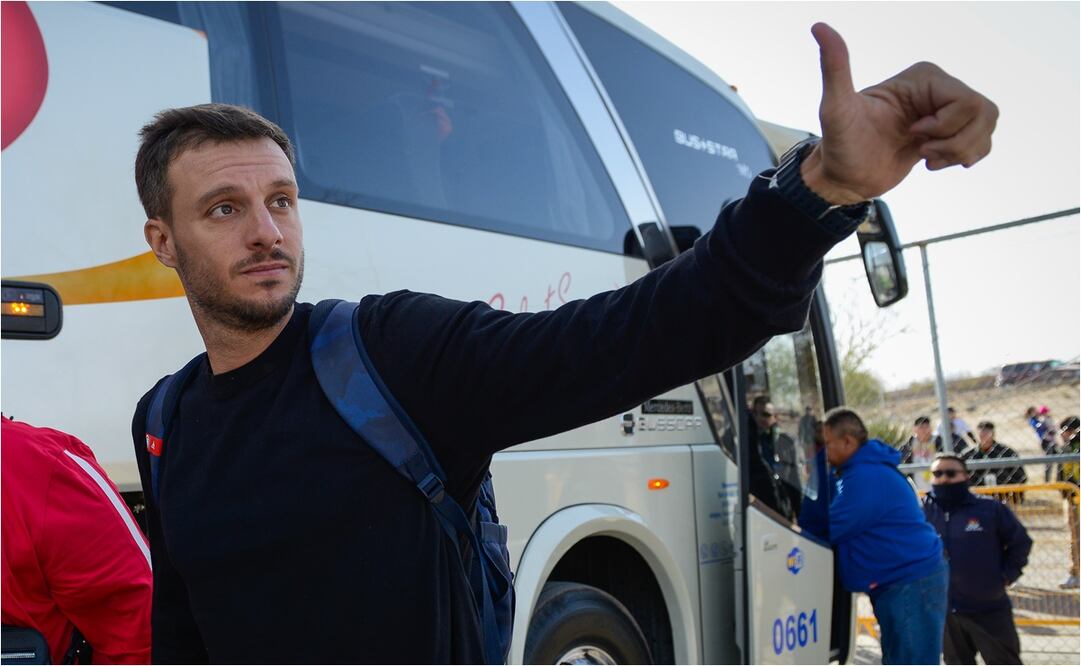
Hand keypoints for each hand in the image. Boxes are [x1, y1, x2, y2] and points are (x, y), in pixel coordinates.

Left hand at [801, 23, 998, 203]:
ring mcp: (946, 112)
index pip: (966, 100)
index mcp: (923, 77)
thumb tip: (819, 26)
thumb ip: (834, 68)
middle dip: (954, 141)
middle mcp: (939, 89)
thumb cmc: (839, 142)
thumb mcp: (836, 107)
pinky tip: (931, 162)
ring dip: (959, 151)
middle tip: (919, 147)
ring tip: (925, 155)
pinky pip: (983, 142)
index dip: (944, 125)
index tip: (911, 132)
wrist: (844, 177)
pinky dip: (963, 159)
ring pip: (986, 128)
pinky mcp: (949, 134)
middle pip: (983, 112)